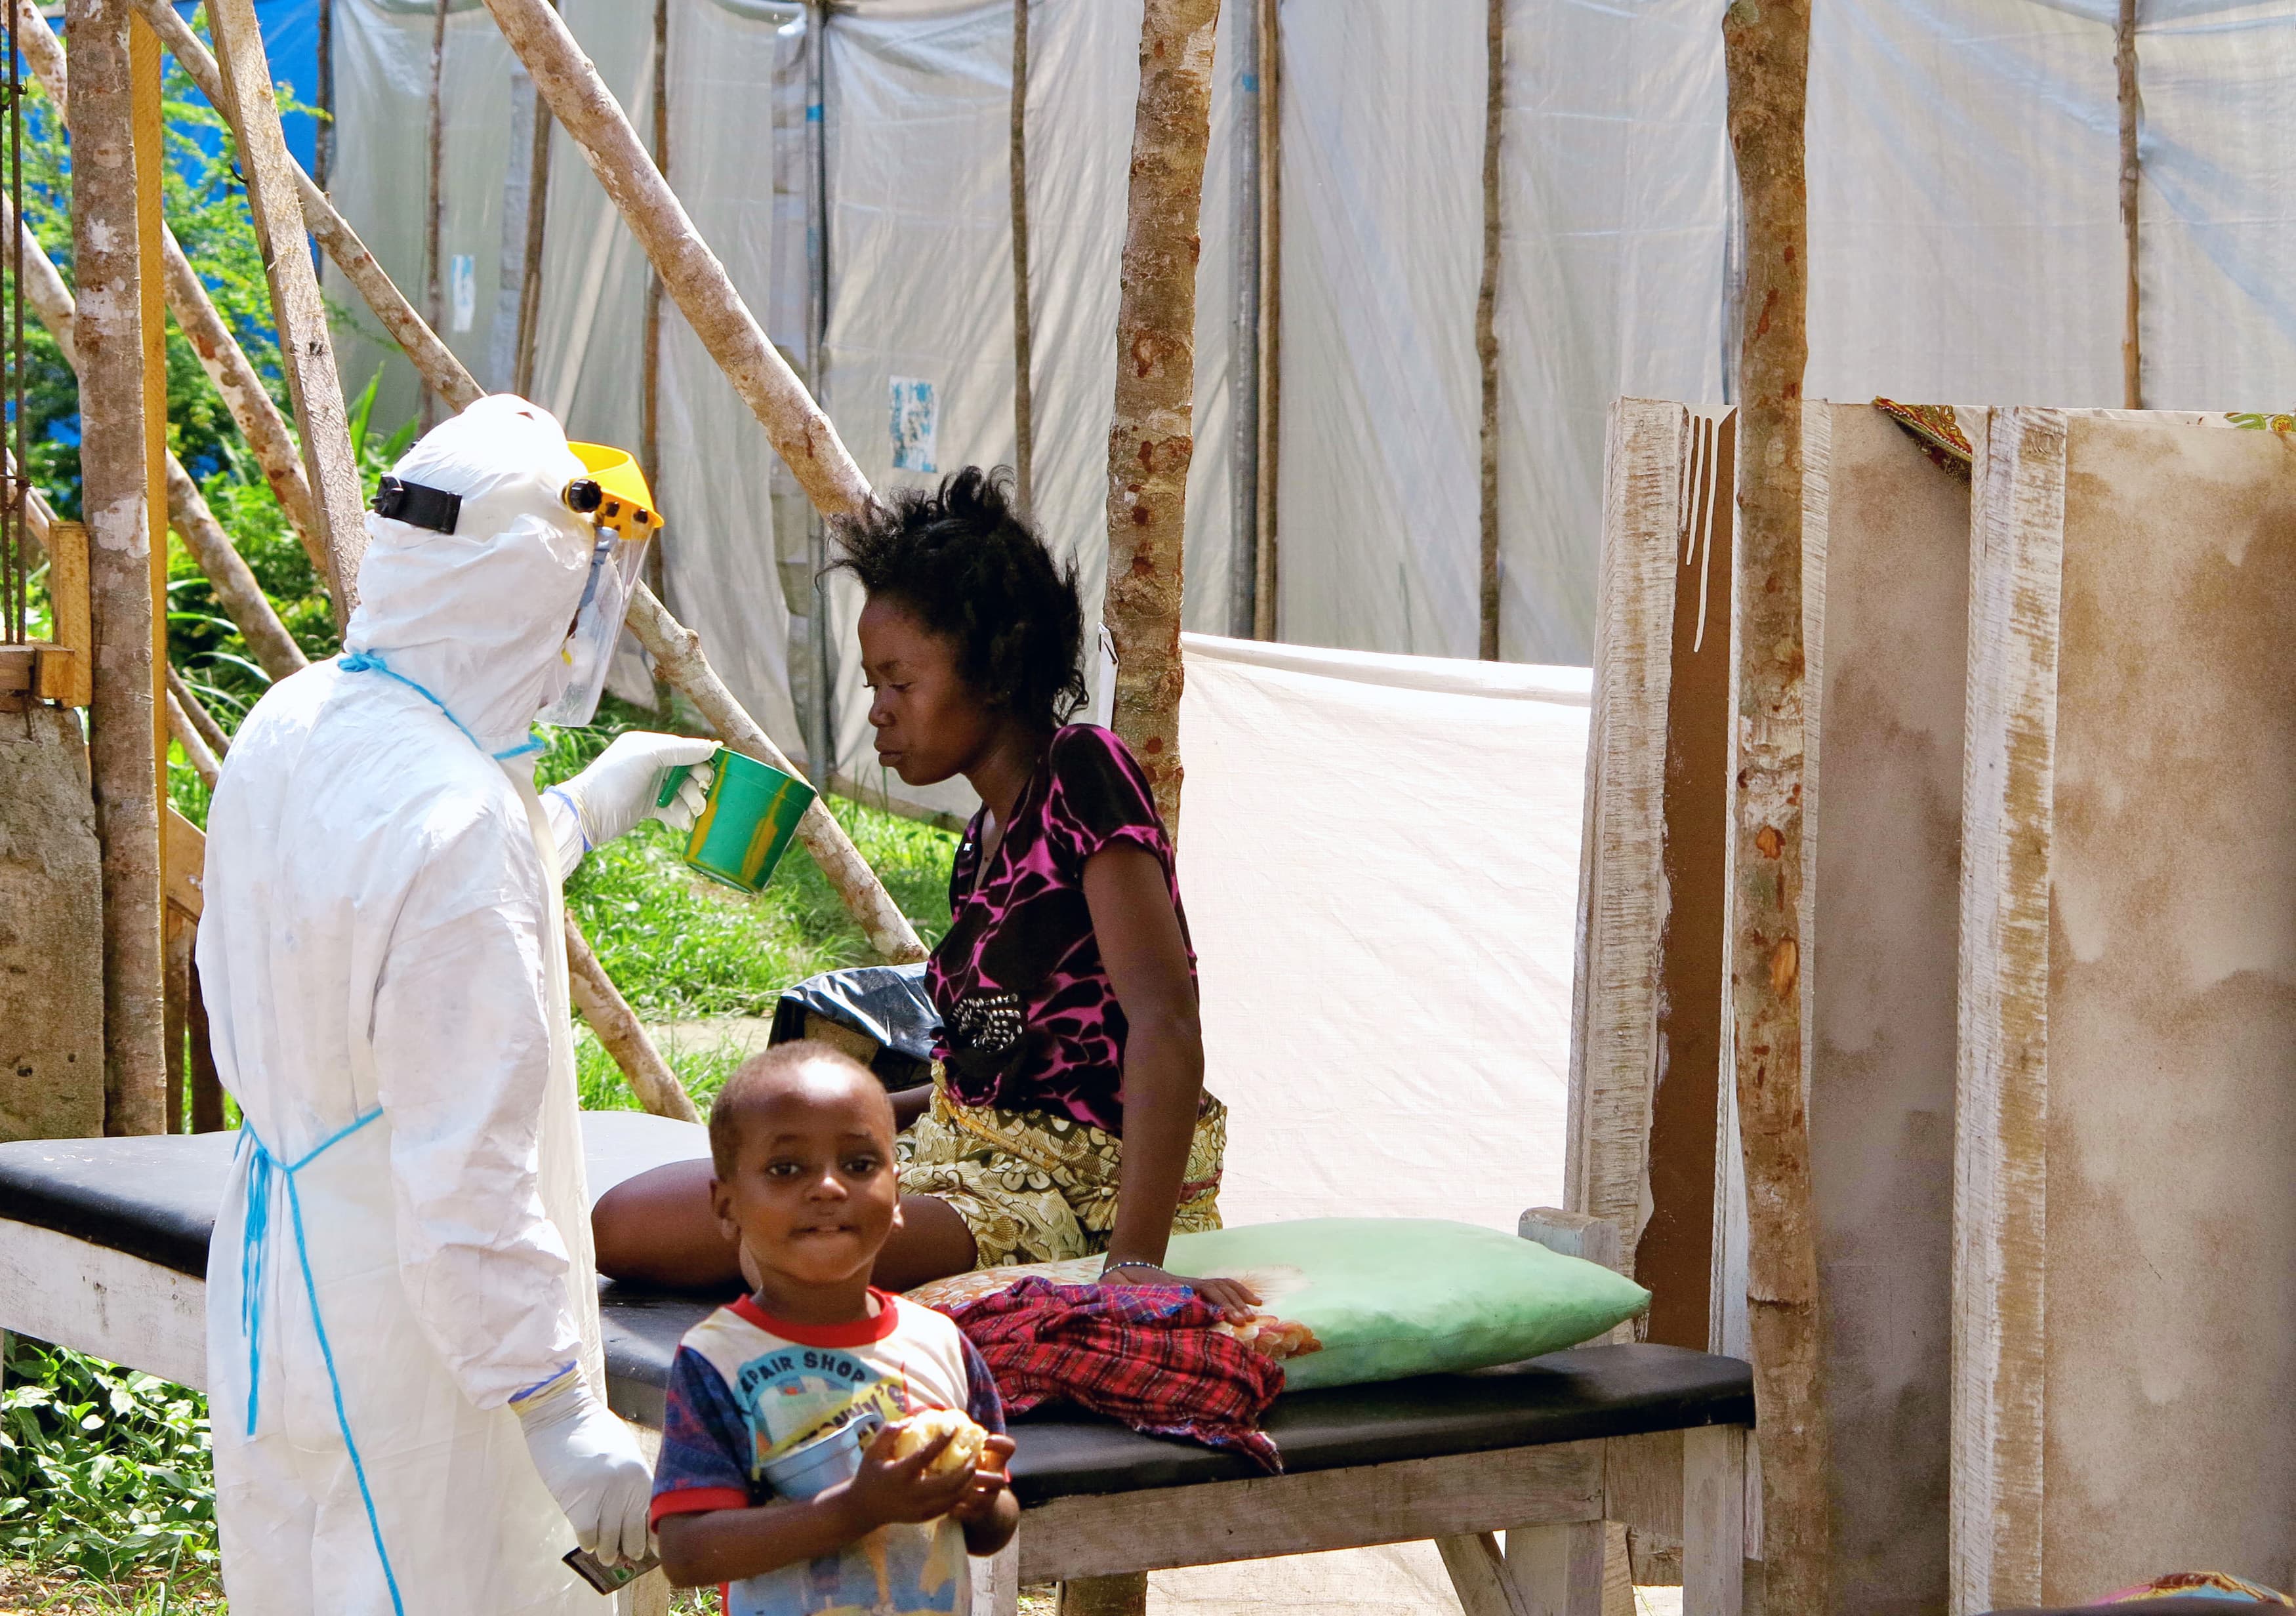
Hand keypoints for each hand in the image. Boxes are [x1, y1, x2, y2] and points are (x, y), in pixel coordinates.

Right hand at [512, 1370, 655, 1565]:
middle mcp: (627, 1488)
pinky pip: (588, 1536)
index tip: (653, 1550)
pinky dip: (589, 1542)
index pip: (653, 1517)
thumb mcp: (624, 1452)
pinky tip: (590, 1541)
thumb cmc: (593, 1430)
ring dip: (609, 1551)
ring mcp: (603, 1496)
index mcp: (642, 1474)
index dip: (653, 1538)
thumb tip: (637, 1511)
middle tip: (628, 1556)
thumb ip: (633, 1480)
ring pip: (610, 1540)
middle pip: (633, 1534)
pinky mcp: (578, 1502)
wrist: (562, 1413)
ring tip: (608, 1556)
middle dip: (631, 1548)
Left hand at [559, 732, 717, 847]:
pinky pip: (675, 809)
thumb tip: (712, 747)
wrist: (590, 813)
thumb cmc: (615, 778)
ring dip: (693, 802)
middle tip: (701, 792)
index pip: (685, 749)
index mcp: (650, 746)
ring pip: (684, 792)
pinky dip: (683, 815)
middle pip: (689, 771)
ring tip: (694, 811)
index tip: (711, 773)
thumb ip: (680, 750)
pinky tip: (686, 822)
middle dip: (698, 783)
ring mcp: (652, 786)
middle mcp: (652, 764)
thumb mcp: (647, 756)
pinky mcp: (650, 807)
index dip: (701, 760)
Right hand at [835, 1422, 973, 1527]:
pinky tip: (964, 1483)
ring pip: (952, 1498)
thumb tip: (911, 1420)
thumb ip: (888, 1433)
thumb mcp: (872, 1450)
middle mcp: (910, 1494)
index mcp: (898, 1475)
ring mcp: (918, 1509)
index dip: (942, 1441)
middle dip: (965, 1469)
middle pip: (947, 1484)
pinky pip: (948, 1507)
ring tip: (972, 1467)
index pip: (924, 1456)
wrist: (863, 1508)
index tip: (954, 1427)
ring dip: (967, 1483)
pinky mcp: (923, 1518)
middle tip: (973, 1454)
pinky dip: (959, 1495)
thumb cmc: (869, 1474)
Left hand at [947, 1434, 1015, 1524]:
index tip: (984, 1441)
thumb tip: (931, 1417)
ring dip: (969, 1493)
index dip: (1000, 1444)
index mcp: (996, 1461)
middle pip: (1000, 1480)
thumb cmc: (969, 1469)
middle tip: (967, 1472)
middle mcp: (997, 1479)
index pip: (1008, 1448)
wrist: (981, 1504)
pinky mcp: (977, 1515)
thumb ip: (961, 1440)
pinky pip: (970, 1514)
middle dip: (983, 1477)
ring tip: (952, 1488)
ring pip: (984, 1499)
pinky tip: (945, 1504)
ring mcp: (989, 1499)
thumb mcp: (972, 1454)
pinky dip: (958, 1509)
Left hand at [1100, 1261, 1260, 1321]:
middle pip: (1216, 1288)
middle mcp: (1186, 1283)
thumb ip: (1124, 1295)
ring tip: (1255, 1312)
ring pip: (1221, 1285)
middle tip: (1245, 1320)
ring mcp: (1191, 1284)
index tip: (1228, 1316)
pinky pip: (1219, 1287)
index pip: (1202, 1290)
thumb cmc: (1120, 1284)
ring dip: (1238, 1297)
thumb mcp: (1119, 1289)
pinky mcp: (1193, 1289)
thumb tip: (1132, 1305)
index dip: (1216, 1302)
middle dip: (1232, 1303)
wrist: (1123, 1268)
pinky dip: (1235, 1292)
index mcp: (1173, 1286)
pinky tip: (1249, 1302)